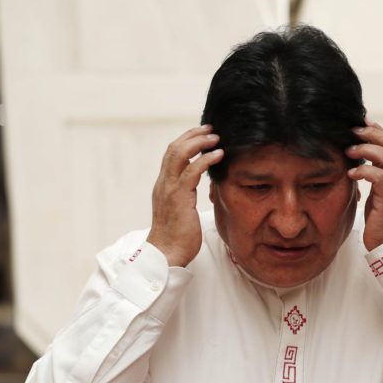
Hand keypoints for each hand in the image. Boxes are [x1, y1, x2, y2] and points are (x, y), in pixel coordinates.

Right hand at [146, 124, 223, 266]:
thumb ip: (187, 196)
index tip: (202, 134)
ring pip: (180, 154)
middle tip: (210, 128)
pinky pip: (192, 171)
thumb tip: (200, 189)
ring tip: (216, 138)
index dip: (186, 141)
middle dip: (193, 135)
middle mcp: (163, 183)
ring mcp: (169, 189)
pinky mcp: (179, 197)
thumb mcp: (182, 211)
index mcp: (164, 185)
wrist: (167, 254)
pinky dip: (206, 159)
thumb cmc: (177, 237)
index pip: (171, 155)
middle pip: (174, 148)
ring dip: (199, 142)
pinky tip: (218, 155)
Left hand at [345, 120, 382, 250]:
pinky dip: (365, 171)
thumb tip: (357, 164)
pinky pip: (381, 178)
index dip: (378, 131)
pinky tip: (352, 173)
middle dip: (372, 134)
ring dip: (368, 150)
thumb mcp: (377, 196)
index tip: (361, 122)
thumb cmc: (382, 222)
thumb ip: (373, 179)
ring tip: (350, 149)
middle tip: (353, 131)